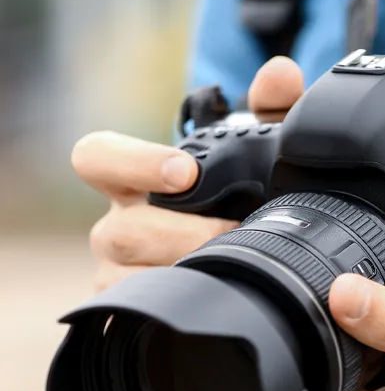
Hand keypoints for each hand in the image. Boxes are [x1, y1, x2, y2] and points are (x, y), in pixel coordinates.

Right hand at [72, 56, 304, 291]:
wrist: (234, 249)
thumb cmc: (235, 194)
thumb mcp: (256, 151)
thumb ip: (271, 109)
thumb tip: (281, 74)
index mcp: (136, 177)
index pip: (97, 156)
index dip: (134, 162)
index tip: (186, 172)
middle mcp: (119, 223)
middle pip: (121, 232)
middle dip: (181, 236)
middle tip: (234, 233)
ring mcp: (119, 270)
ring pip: (128, 278)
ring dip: (185, 274)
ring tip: (237, 270)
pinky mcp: (130, 310)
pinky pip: (141, 316)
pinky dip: (179, 310)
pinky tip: (219, 301)